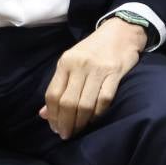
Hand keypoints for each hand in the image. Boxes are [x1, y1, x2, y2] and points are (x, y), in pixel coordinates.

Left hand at [39, 16, 146, 138]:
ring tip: (78, 130)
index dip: (52, 115)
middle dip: (65, 123)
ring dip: (81, 122)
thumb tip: (44, 114)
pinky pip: (104, 100)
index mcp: (65, 62)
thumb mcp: (72, 61)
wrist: (121, 30)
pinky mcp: (115, 73)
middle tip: (66, 134)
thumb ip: (59, 86)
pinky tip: (94, 119)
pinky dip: (98, 113)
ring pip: (85, 104)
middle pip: (68, 102)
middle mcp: (80, 65)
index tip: (55, 127)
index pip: (53, 94)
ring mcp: (98, 69)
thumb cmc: (93, 48)